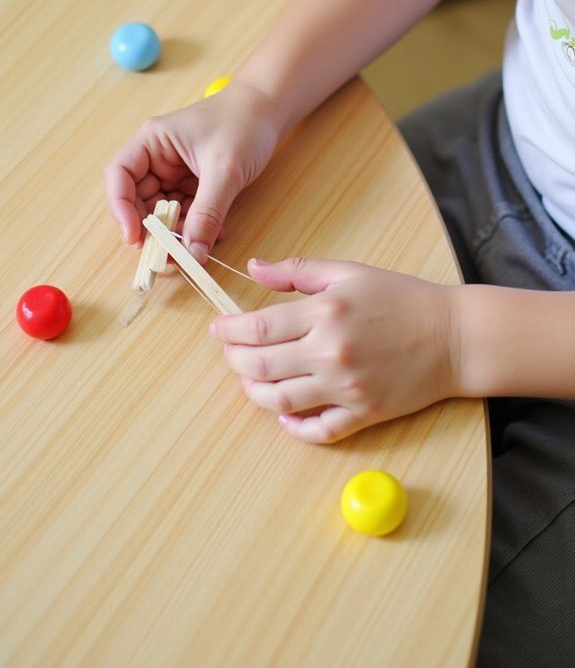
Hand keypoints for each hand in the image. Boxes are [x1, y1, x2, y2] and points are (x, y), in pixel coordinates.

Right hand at [104, 80, 279, 252]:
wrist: (269, 112)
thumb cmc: (244, 123)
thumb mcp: (224, 170)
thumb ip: (207, 213)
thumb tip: (193, 253)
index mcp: (152, 141)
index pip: (120, 176)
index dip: (121, 209)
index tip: (135, 238)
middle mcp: (157, 158)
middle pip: (139, 201)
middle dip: (155, 229)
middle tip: (172, 255)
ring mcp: (174, 173)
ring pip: (164, 213)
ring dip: (179, 233)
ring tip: (201, 246)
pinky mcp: (193, 184)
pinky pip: (186, 213)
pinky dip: (197, 227)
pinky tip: (217, 232)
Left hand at [210, 258, 458, 442]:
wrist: (453, 335)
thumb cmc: (402, 298)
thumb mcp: (349, 272)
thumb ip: (297, 271)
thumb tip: (253, 267)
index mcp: (325, 313)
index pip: (256, 328)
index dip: (228, 331)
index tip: (219, 329)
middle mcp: (330, 353)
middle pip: (259, 366)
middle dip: (234, 360)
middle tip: (231, 353)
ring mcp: (346, 388)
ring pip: (279, 402)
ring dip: (255, 392)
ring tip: (252, 380)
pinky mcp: (363, 414)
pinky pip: (317, 431)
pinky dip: (293, 428)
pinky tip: (285, 415)